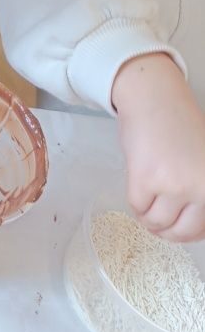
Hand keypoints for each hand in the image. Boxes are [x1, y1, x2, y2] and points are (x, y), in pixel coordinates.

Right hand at [113, 53, 204, 241]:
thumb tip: (186, 223)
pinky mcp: (147, 179)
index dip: (184, 232)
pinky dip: (134, 201)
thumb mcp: (201, 162)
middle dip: (164, 230)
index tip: (173, 228)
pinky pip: (136, 207)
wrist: (154, 99)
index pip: (202, 228)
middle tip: (154, 220)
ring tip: (145, 199)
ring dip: (146, 216)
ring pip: (155, 222)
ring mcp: (174, 184)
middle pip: (180, 231)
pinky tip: (137, 185)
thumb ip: (199, 189)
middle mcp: (201, 187)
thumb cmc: (177, 126)